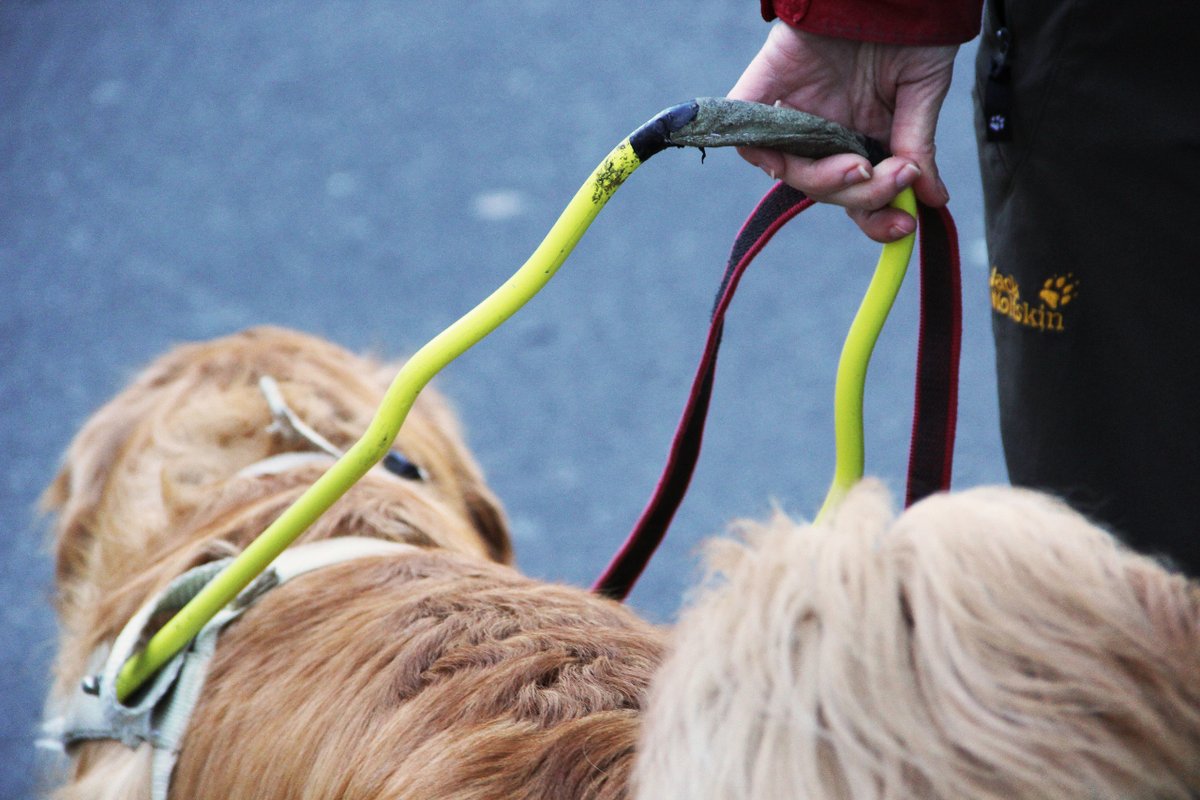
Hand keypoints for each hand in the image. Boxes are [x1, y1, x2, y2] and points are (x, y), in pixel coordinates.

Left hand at [729, 23, 957, 241]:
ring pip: (789, 170)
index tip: (904, 225)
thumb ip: (918, 145)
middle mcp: (824, 131)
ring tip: (861, 164)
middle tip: (895, 175)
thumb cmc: (910, 29)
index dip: (876, 217)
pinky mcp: (764, 87)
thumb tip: (930, 199)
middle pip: (824, 189)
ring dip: (825, 181)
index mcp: (861, 137)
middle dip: (861, 194)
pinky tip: (785, 160)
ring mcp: (793, 111)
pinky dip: (758, 148)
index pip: (857, 194)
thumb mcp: (923, 92)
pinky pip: (743, 130)